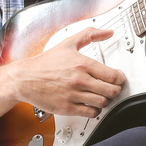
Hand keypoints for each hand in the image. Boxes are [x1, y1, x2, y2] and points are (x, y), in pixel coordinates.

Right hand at [5, 26, 125, 117]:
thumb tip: (107, 32)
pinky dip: (94, 110)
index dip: (120, 78)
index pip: (113, 75)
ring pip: (102, 103)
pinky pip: (90, 113)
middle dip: (115, 90)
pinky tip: (91, 104)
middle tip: (112, 88)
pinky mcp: (67, 108)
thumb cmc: (45, 63)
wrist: (25, 78)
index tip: (119, 78)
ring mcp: (73, 95)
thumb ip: (90, 35)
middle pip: (111, 91)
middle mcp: (79, 80)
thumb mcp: (68, 43)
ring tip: (101, 96)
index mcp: (82, 64)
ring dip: (105, 100)